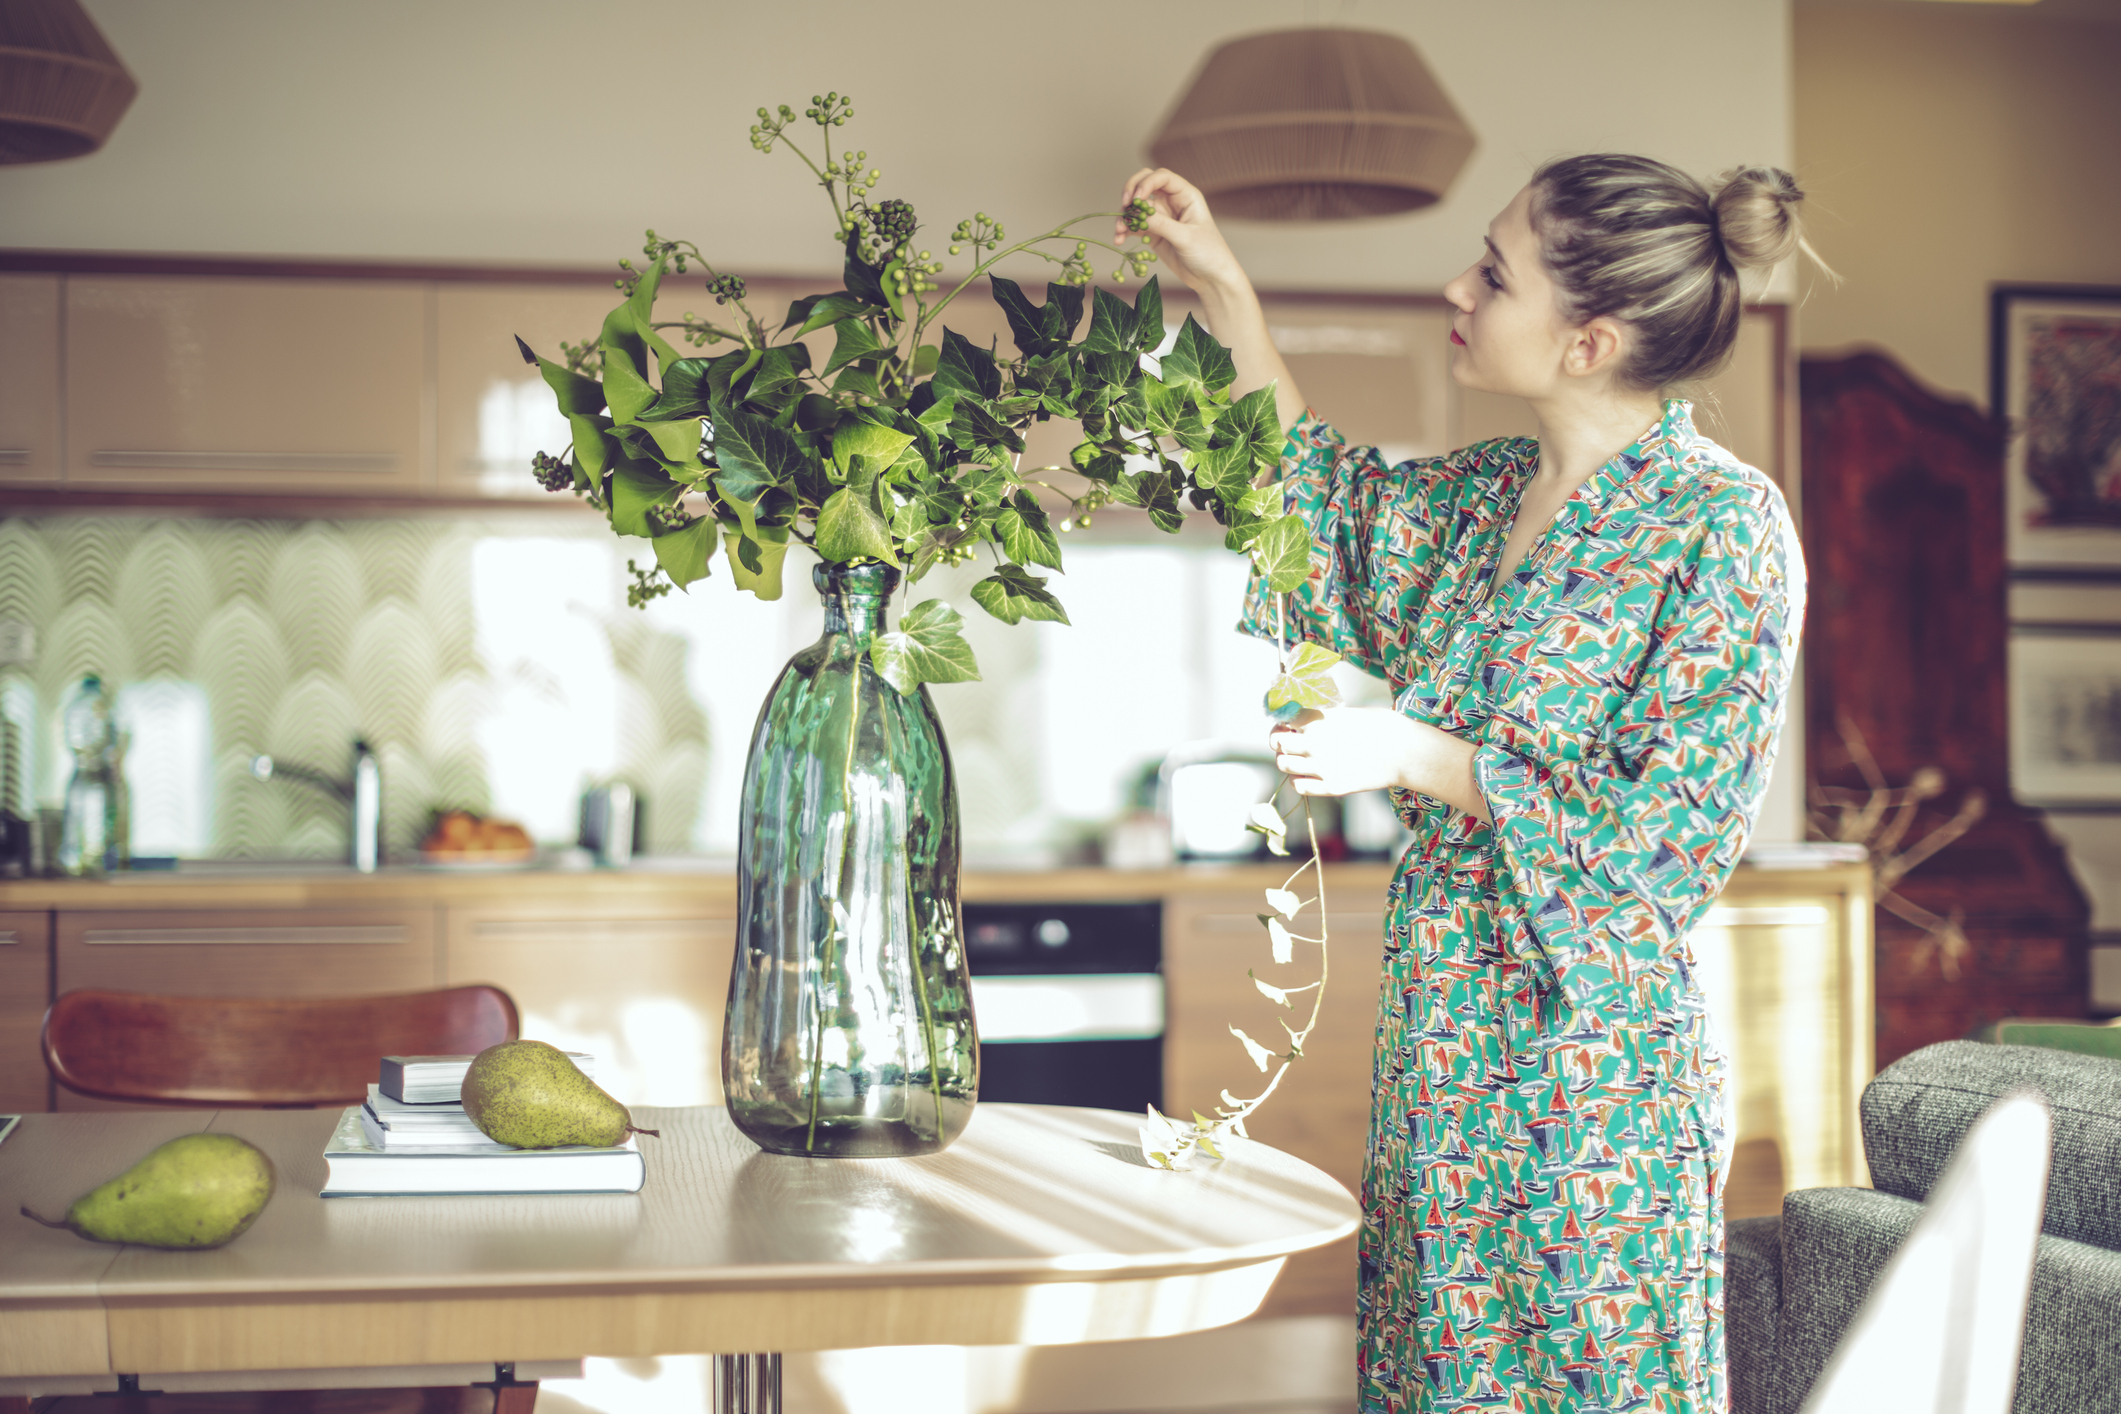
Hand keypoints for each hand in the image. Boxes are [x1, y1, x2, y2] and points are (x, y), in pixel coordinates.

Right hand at [1117, 168, 1248, 298]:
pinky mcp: (1154, 233)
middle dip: (1131, 192)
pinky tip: (1119, 240)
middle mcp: (1172, 202)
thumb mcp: (1186, 237)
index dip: (1146, 183)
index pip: (1162, 177)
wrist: (1210, 278)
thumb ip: (1162, 225)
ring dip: (1125, 215)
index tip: (1137, 198)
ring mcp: (1162, 217)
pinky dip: (1125, 231)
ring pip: (1137, 207)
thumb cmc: (1208, 253)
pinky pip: (1135, 226)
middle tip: (1124, 205)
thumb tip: (1137, 214)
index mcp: (1186, 195)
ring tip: (1118, 230)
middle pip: (1145, 184)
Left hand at [1270, 708, 1490, 821]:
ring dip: (1288, 761)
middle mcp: (1314, 742)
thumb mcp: (1349, 713)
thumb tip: (1305, 720)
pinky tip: (1310, 776)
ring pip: (1283, 765)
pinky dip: (1300, 781)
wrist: (1404, 752)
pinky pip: (1299, 786)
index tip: (1288, 722)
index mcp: (1319, 719)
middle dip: (1279, 741)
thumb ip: (1324, 718)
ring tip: (1300, 760)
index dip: (1282, 719)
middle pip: (1277, 742)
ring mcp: (1321, 766)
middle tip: (1289, 743)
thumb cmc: (1382, 726)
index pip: (1282, 716)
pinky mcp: (1331, 786)